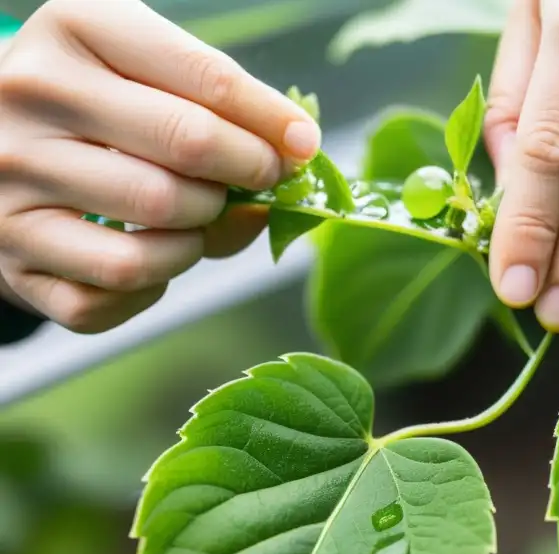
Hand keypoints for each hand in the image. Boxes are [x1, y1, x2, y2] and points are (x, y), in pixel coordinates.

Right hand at [0, 0, 320, 332]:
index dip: (272, 121)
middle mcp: (31, 99)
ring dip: (202, 235)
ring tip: (197, 219)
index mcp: (76, 30)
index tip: (303, 145)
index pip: (205, 78)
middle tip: (259, 181)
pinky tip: (152, 257)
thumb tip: (292, 164)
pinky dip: (155, 285)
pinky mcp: (13, 259)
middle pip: (188, 149)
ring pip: (156, 227)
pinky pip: (116, 291)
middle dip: (246, 173)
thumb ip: (218, 108)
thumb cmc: (96, 107)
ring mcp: (11, 184)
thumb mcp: (145, 72)